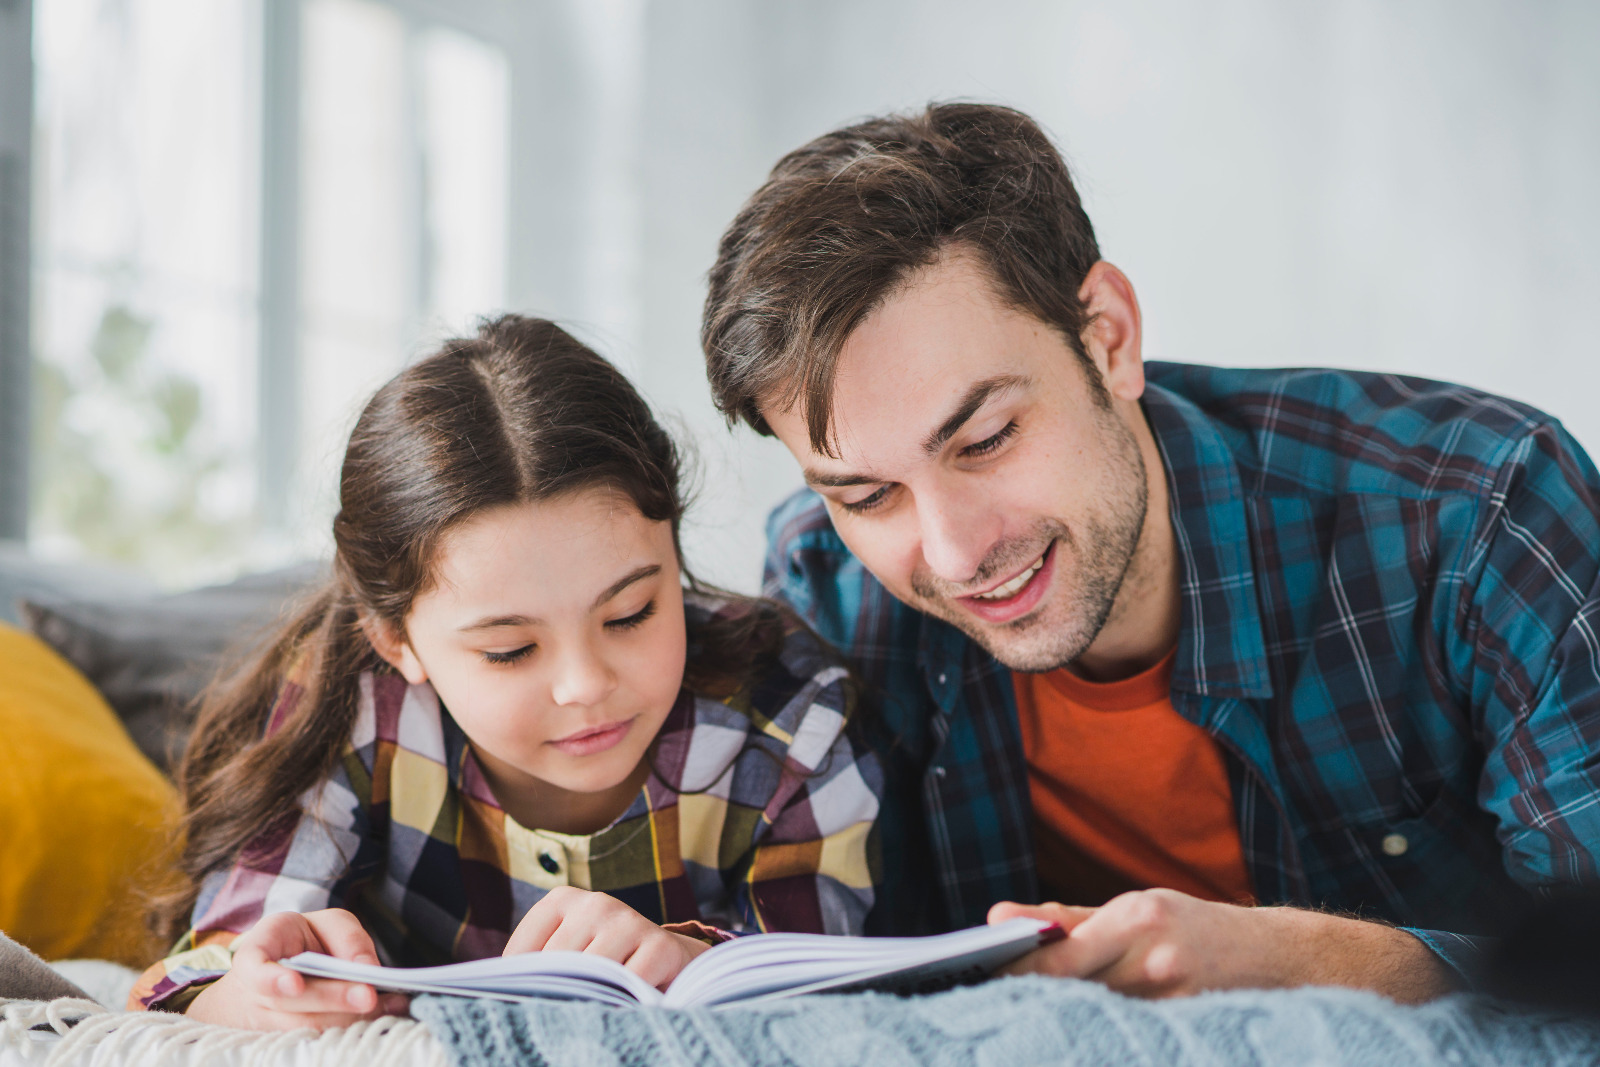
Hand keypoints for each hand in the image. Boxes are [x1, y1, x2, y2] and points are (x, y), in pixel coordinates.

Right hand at [185, 909, 409, 1029]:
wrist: (280, 969)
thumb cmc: (305, 941)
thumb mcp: (326, 924)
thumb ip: (347, 938)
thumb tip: (368, 969)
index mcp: (258, 951)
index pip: (253, 968)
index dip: (271, 979)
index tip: (295, 984)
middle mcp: (253, 992)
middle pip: (291, 1003)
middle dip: (333, 999)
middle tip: (369, 995)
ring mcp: (265, 1022)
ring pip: (307, 1027)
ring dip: (350, 1018)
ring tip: (390, 1005)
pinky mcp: (286, 1040)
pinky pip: (319, 1039)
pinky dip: (352, 1028)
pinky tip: (381, 1017)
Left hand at [504, 886, 712, 990]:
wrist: (667, 961)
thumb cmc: (603, 962)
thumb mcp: (568, 954)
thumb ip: (538, 965)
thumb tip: (509, 993)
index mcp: (563, 900)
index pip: (521, 951)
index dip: (526, 983)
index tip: (538, 996)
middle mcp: (595, 903)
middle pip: (556, 963)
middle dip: (561, 992)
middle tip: (572, 1008)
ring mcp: (629, 921)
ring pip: (592, 972)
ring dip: (595, 997)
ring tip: (599, 1005)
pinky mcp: (660, 945)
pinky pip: (629, 983)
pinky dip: (625, 1002)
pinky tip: (625, 1004)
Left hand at [989, 889, 1459, 1003]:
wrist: (1280, 960)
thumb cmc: (1195, 928)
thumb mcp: (1135, 906)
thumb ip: (1065, 917)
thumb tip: (996, 917)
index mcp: (1139, 919)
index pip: (1058, 956)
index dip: (1012, 971)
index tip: (974, 977)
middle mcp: (1154, 963)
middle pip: (1069, 991)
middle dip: (1026, 997)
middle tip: (983, 1004)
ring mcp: (1171, 1006)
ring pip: (1093, 1019)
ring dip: (1058, 1019)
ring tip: (1021, 1020)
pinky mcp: (1182, 1033)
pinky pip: (1123, 1036)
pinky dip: (1094, 1034)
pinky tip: (1075, 1036)